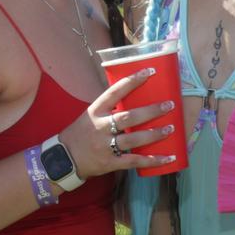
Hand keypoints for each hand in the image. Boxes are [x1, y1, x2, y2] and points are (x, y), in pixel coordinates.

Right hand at [57, 67, 176, 178]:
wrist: (63, 159)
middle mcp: (101, 127)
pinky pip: (134, 161)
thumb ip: (110, 107)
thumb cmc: (81, 133)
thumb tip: (135, 93)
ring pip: (134, 139)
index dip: (132, 81)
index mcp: (96, 111)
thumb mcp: (90, 114)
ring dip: (154, 134)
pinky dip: (152, 160)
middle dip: (151, 111)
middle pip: (129, 117)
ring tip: (171, 128)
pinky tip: (167, 158)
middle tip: (170, 105)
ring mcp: (105, 146)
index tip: (150, 72)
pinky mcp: (109, 163)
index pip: (115, 92)